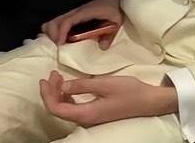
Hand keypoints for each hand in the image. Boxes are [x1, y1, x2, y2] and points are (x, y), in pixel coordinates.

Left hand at [40, 72, 176, 126]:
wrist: (148, 101)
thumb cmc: (129, 91)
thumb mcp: (105, 84)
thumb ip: (82, 85)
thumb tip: (62, 85)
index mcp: (85, 114)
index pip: (56, 108)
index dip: (47, 94)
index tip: (45, 79)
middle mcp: (84, 119)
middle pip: (58, 109)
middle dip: (51, 92)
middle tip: (52, 74)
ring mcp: (89, 118)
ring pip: (65, 109)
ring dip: (59, 93)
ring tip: (58, 78)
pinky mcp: (95, 114)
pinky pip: (74, 107)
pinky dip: (68, 96)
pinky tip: (69, 87)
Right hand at [43, 0, 123, 46]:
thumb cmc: (113, 9)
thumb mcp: (115, 21)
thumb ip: (110, 35)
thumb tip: (103, 47)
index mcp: (84, 12)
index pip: (66, 21)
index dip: (60, 33)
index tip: (60, 44)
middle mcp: (74, 10)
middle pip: (54, 21)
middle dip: (53, 35)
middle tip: (60, 46)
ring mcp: (70, 10)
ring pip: (52, 20)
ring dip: (51, 32)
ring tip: (59, 41)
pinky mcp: (69, 12)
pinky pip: (55, 20)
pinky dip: (53, 28)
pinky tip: (60, 36)